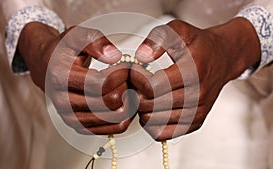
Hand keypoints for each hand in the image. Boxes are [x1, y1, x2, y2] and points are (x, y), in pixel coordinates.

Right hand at [18, 22, 132, 134]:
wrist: (47, 66)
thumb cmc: (63, 51)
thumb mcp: (76, 36)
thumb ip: (95, 41)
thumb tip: (114, 57)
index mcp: (60, 77)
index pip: (101, 84)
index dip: (121, 74)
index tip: (127, 66)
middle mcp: (62, 101)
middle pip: (109, 102)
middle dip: (126, 88)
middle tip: (129, 77)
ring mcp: (70, 116)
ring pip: (112, 119)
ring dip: (127, 103)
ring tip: (128, 88)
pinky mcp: (78, 126)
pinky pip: (110, 130)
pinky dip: (124, 117)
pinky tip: (124, 102)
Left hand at [131, 18, 260, 140]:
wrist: (223, 58)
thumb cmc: (198, 44)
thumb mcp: (179, 29)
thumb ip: (158, 38)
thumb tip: (142, 57)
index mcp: (192, 72)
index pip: (151, 87)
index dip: (136, 79)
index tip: (135, 69)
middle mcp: (197, 96)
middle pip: (149, 105)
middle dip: (135, 93)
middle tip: (137, 82)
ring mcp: (197, 113)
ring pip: (152, 121)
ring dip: (141, 108)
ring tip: (144, 93)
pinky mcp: (195, 123)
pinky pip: (162, 133)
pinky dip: (150, 123)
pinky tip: (152, 107)